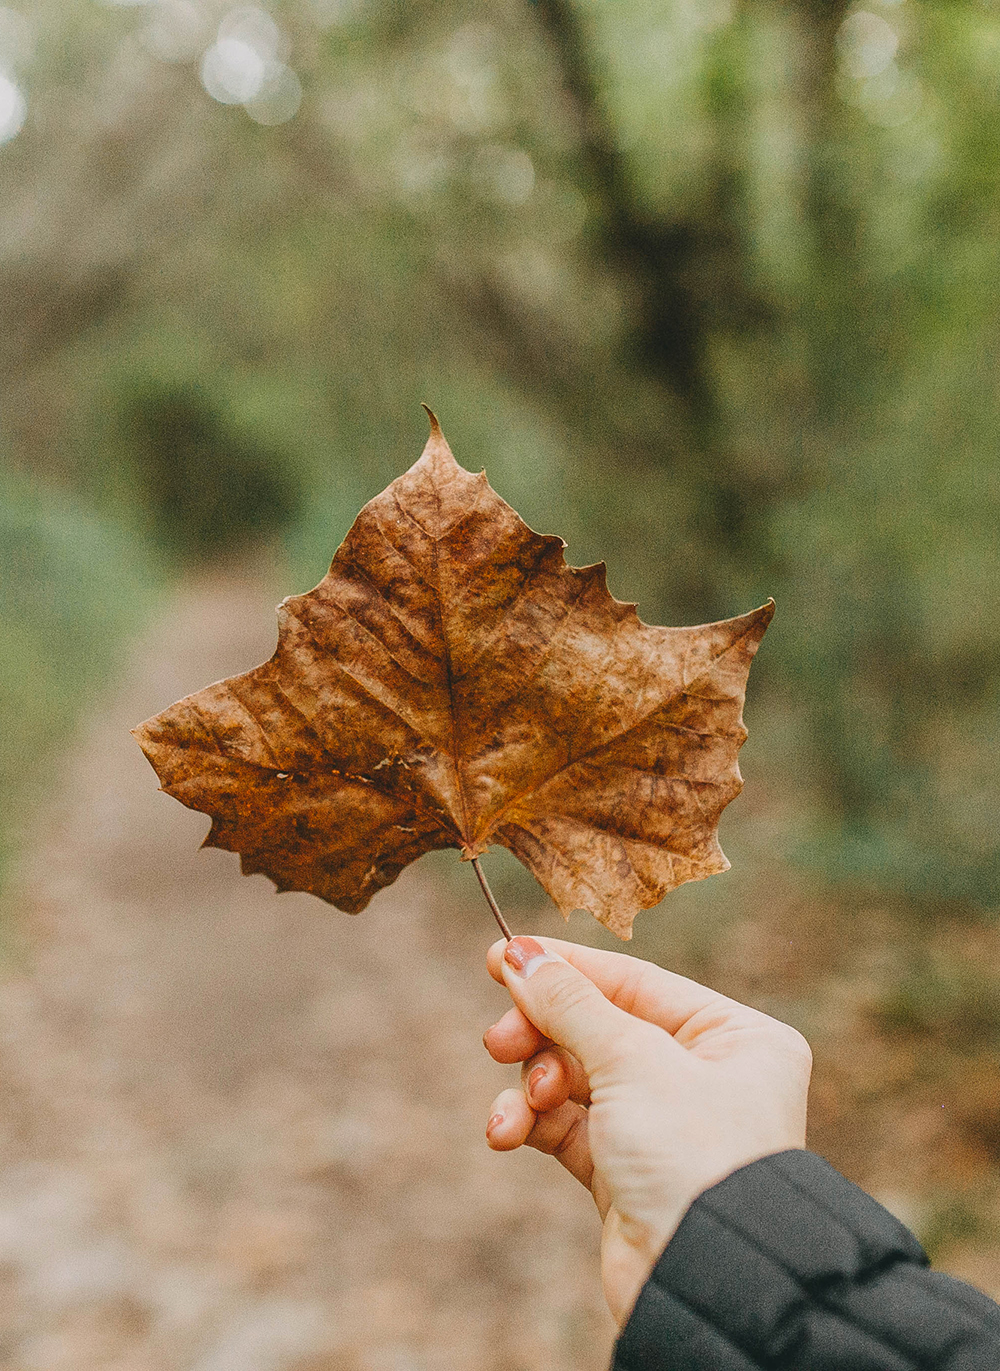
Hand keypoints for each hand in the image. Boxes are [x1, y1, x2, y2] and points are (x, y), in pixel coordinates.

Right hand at [483, 936, 811, 1325]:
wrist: (705, 1281)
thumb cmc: (694, 1157)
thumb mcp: (632, 1059)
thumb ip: (570, 1003)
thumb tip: (519, 953)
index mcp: (733, 1036)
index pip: (635, 982)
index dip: (565, 968)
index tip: (500, 955)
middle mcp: (704, 1076)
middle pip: (598, 1028)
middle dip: (543, 1034)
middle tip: (497, 1041)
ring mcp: (664, 1125)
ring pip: (575, 1078)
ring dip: (533, 1087)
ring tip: (516, 1109)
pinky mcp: (627, 1172)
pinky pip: (567, 1127)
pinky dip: (533, 1124)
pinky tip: (508, 1133)